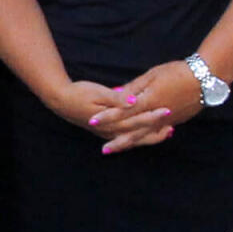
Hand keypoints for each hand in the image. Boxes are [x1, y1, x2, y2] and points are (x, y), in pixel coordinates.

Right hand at [49, 79, 175, 155]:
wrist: (60, 100)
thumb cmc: (79, 92)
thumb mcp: (98, 92)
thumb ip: (117, 98)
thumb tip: (134, 100)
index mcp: (111, 120)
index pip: (136, 119)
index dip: (153, 116)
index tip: (168, 110)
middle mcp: (110, 130)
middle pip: (137, 134)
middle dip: (155, 131)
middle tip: (172, 128)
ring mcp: (106, 133)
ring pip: (132, 139)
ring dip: (149, 137)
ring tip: (166, 133)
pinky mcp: (104, 132)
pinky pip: (125, 139)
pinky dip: (138, 138)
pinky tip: (145, 136)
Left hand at [97, 60, 204, 152]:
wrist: (206, 78)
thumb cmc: (177, 72)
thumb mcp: (152, 75)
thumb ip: (134, 88)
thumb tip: (117, 94)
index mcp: (148, 102)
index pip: (123, 112)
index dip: (107, 117)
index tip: (92, 122)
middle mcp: (156, 115)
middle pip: (134, 131)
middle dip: (118, 140)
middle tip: (104, 150)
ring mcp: (167, 121)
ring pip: (146, 135)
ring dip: (131, 143)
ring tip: (119, 148)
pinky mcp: (176, 121)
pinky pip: (157, 133)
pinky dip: (147, 139)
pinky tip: (140, 141)